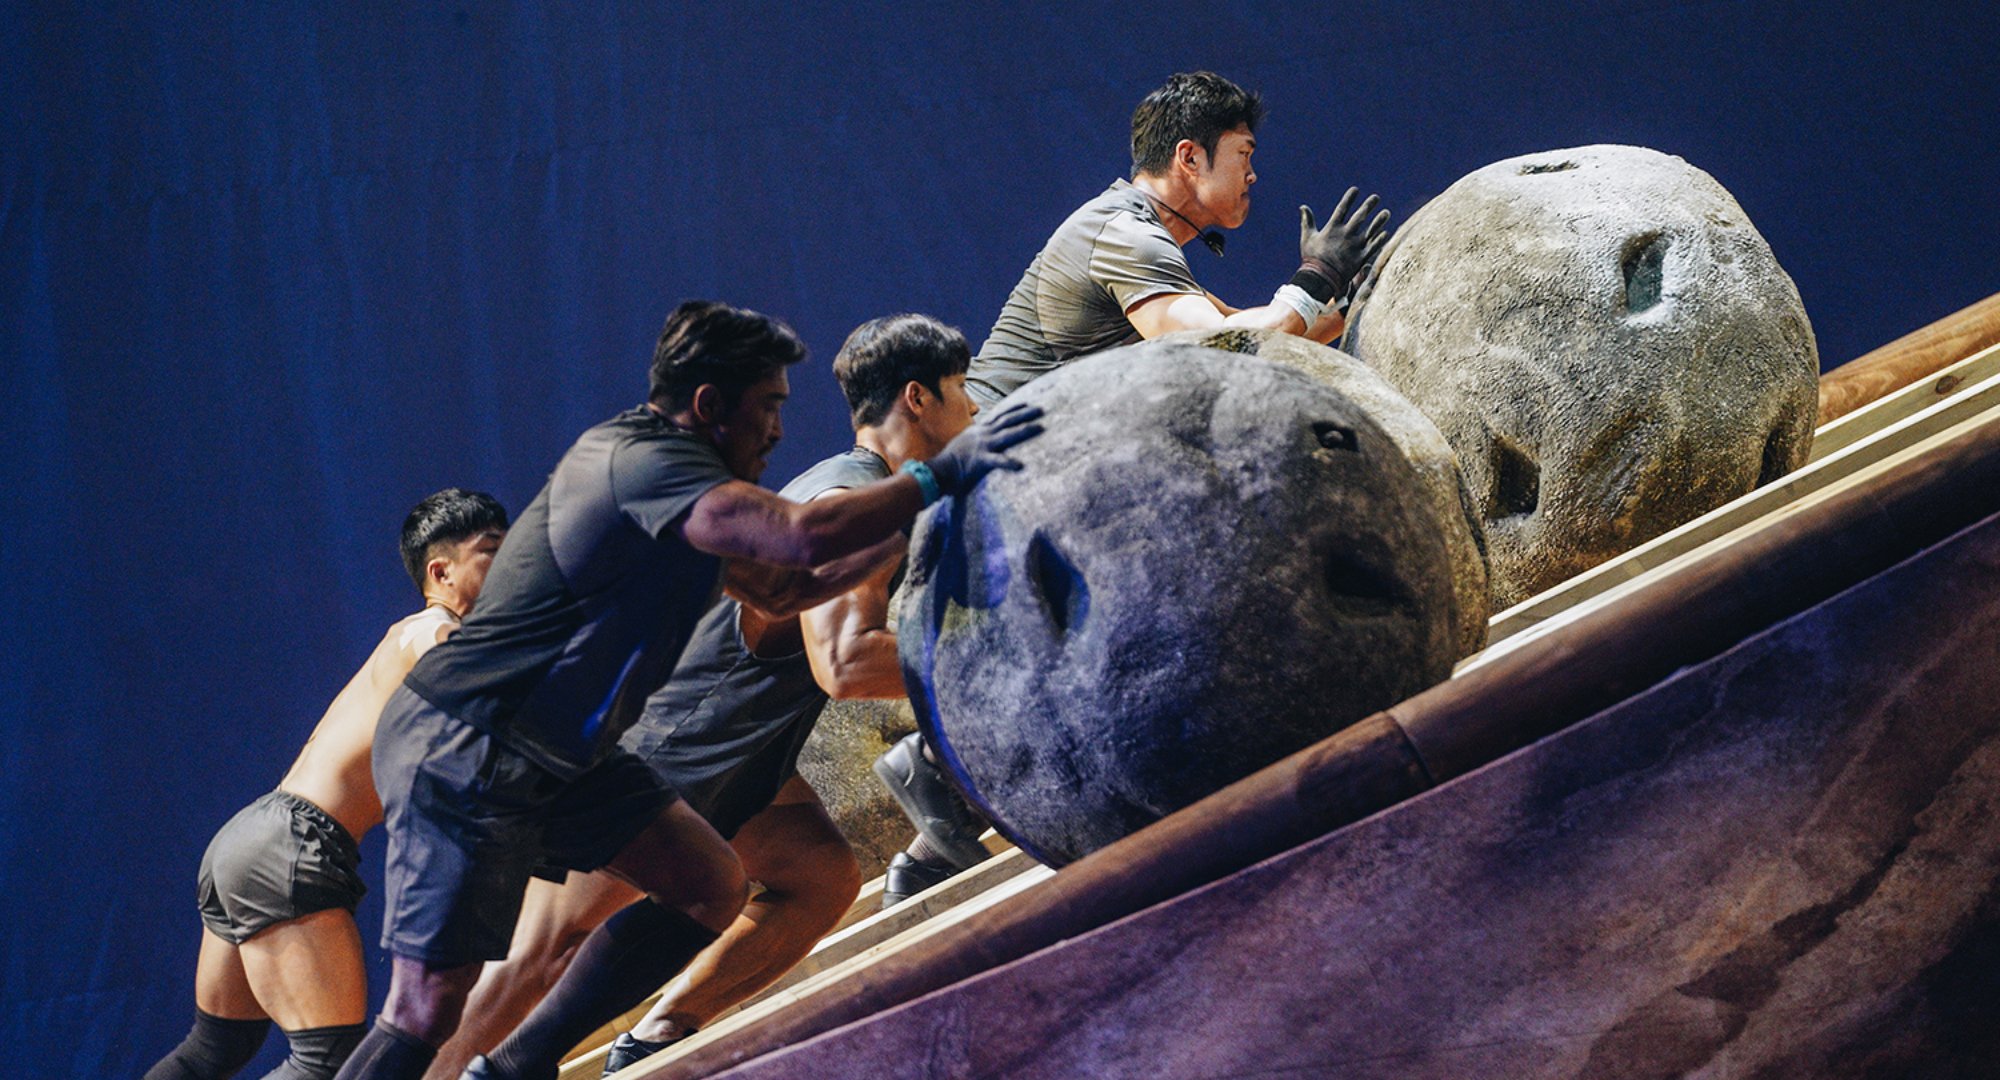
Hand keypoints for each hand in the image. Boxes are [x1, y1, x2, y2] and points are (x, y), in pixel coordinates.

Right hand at [926, 402, 1042, 495]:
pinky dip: (1009, 462)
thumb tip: (983, 444)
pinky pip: (997, 461)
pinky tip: (1021, 465)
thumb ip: (976, 442)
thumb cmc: (951, 462)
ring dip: (1024, 429)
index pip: (1000, 416)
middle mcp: (983, 435)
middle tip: (1041, 410)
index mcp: (979, 431)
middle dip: (1025, 414)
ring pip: (1007, 435)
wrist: (938, 470)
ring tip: (1040, 427)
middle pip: (1007, 420)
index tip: (1028, 404)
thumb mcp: (964, 444)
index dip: (1014, 409)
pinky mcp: (980, 460)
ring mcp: (982, 446)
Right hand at [1298, 187, 1390, 297]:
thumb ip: (1307, 221)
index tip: (1356, 190)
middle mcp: (1346, 234)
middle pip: (1360, 216)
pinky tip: (1386, 233)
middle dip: (1368, 205)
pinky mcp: (1361, 258)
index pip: (1342, 208)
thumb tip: (1302, 206)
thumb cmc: (1312, 258)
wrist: (1320, 279)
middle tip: (1376, 197)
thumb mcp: (1307, 237)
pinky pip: (1373, 247)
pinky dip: (1380, 240)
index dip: (1349, 198)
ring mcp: (1355, 246)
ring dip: (1379, 221)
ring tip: (1386, 213)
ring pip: (1371, 230)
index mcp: (1333, 228)